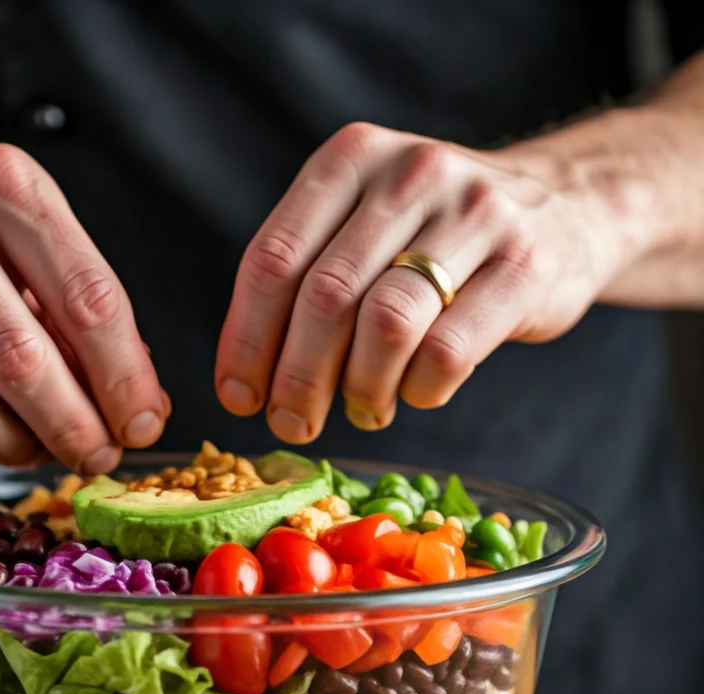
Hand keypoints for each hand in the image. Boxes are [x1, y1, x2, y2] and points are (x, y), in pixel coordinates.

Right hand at [0, 133, 166, 471]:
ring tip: (36, 448)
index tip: (142, 423)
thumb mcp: (20, 223)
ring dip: (14, 447)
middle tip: (95, 456)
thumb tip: (136, 406)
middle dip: (74, 428)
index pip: (88, 301)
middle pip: (20, 361)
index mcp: (3, 187)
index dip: (125, 380)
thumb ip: (76, 305)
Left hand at [215, 122, 627, 437]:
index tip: (238, 396)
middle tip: (292, 423)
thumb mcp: (362, 225)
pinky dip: (420, 390)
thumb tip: (245, 381)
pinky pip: (449, 350)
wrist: (565, 207)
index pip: (273, 260)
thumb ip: (304, 279)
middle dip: (297, 378)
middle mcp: (410, 173)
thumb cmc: (435, 236)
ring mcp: (475, 213)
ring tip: (362, 410)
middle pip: (326, 297)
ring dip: (361, 389)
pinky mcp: (526, 263)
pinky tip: (416, 393)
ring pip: (386, 325)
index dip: (247, 340)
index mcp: (350, 159)